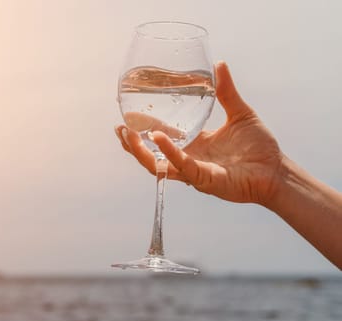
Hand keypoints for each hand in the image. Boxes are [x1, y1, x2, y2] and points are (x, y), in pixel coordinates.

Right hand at [115, 61, 283, 205]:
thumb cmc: (259, 147)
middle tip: (120, 129)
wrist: (276, 170)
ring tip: (128, 134)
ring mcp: (194, 172)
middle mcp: (189, 160)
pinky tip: (159, 138)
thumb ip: (226, 92)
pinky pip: (182, 167)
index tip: (127, 117)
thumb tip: (219, 64)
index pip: (162, 138)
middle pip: (152, 156)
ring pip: (158, 165)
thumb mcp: (240, 113)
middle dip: (132, 145)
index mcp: (194, 145)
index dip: (143, 129)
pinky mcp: (205, 179)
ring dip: (141, 151)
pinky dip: (169, 153)